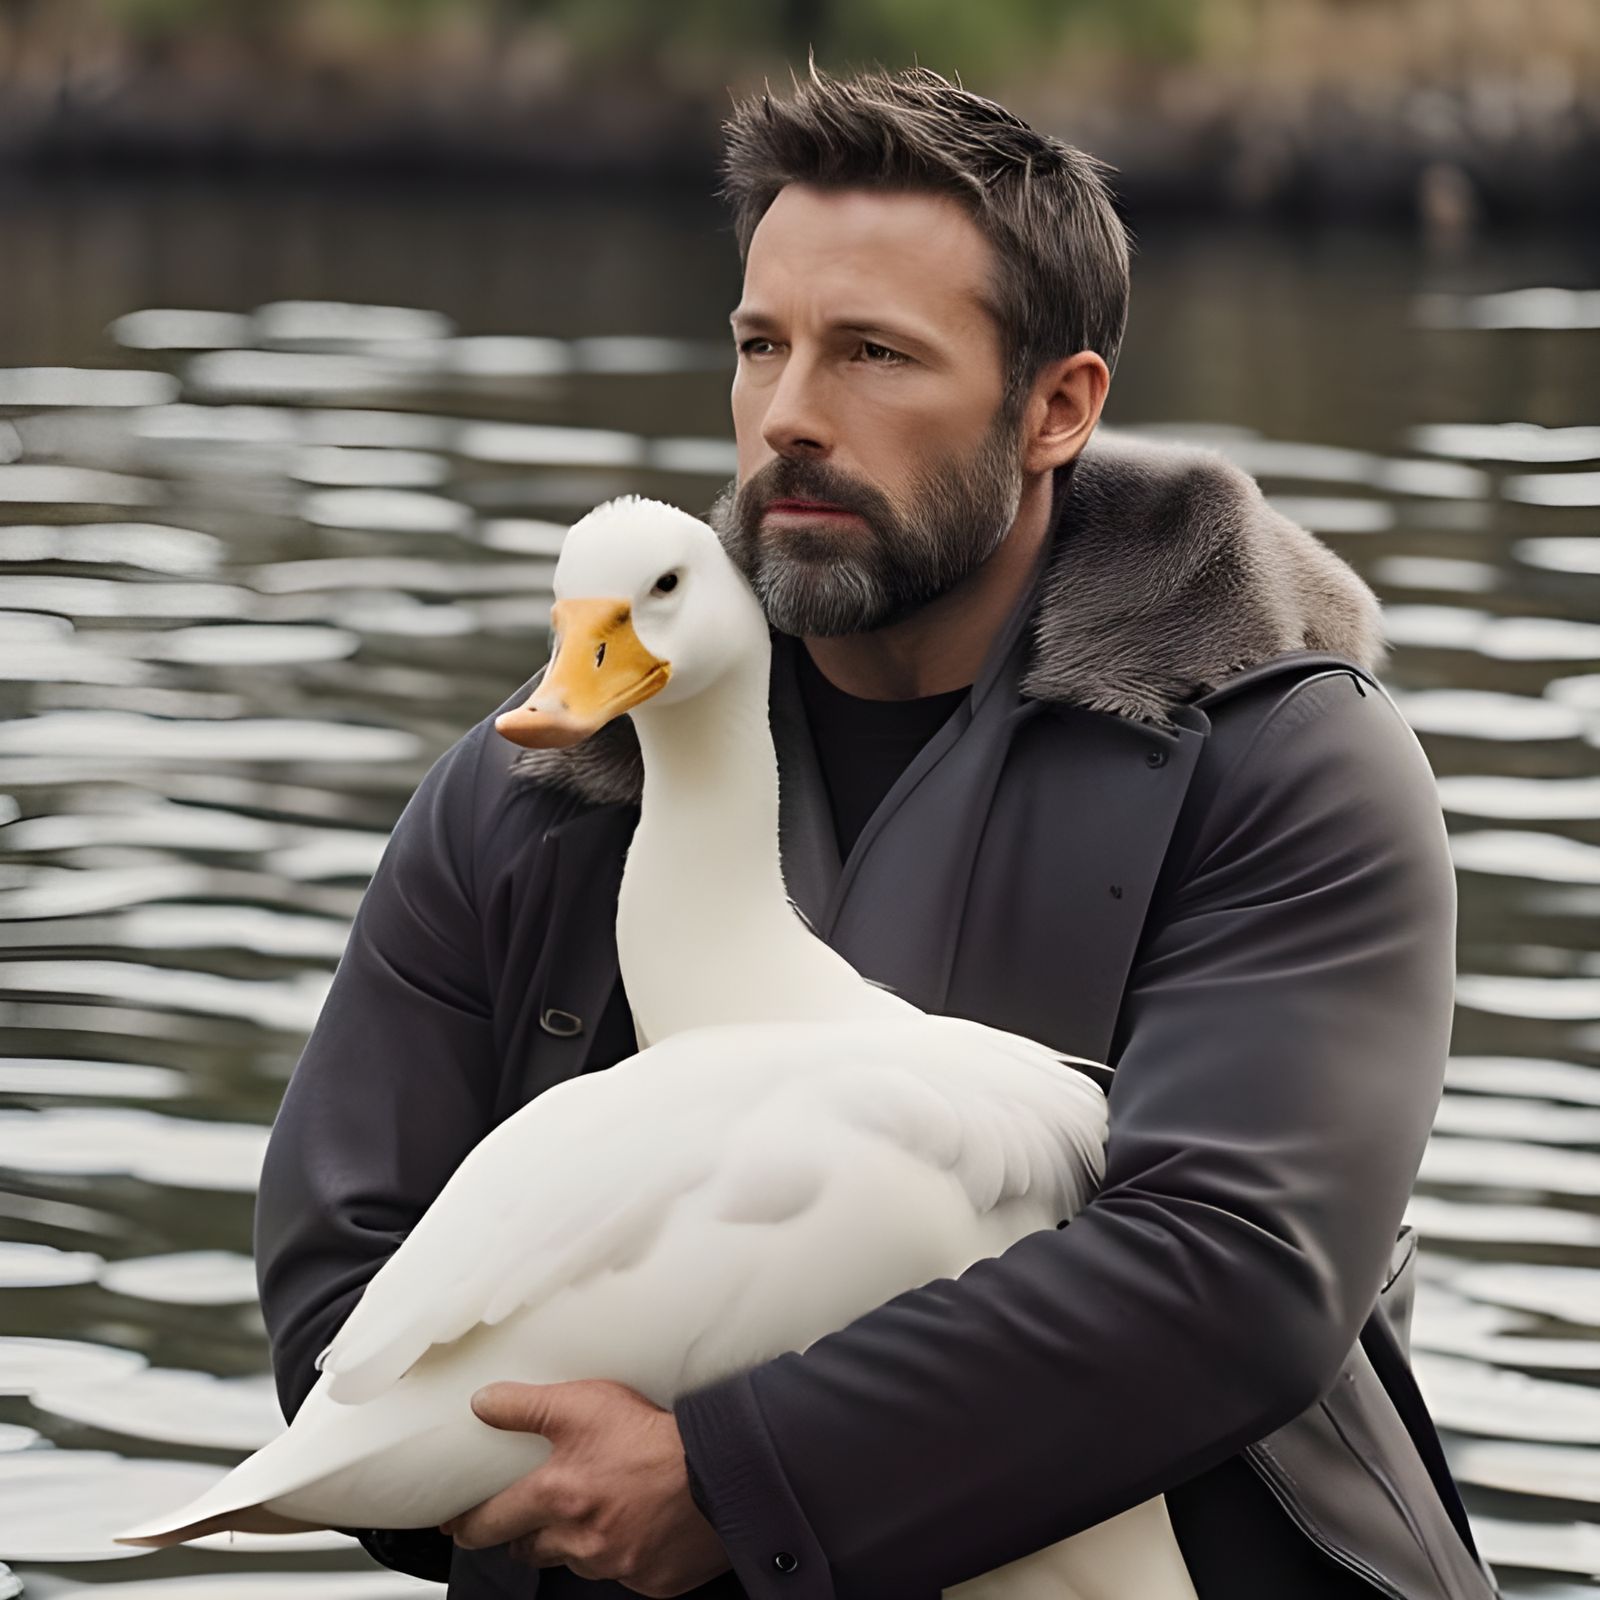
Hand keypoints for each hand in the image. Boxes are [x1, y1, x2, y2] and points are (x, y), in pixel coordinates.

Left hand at [442, 1378, 732, 1596]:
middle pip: (529, 1550)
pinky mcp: (649, 1579)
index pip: (490, 1522)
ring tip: (594, 1506)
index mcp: (557, 1498)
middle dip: (522, 1533)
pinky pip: (621, 1570)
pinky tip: (634, 1521)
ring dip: (574, 1541)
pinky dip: (620, 1550)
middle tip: (527, 1514)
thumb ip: (526, 1406)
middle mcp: (579, 1540)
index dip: (468, 1524)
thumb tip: (483, 1404)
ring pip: (575, 1561)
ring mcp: (615, 1564)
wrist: (723, 1472)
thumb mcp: (584, 1403)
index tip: (456, 1523)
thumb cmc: (656, 1436)